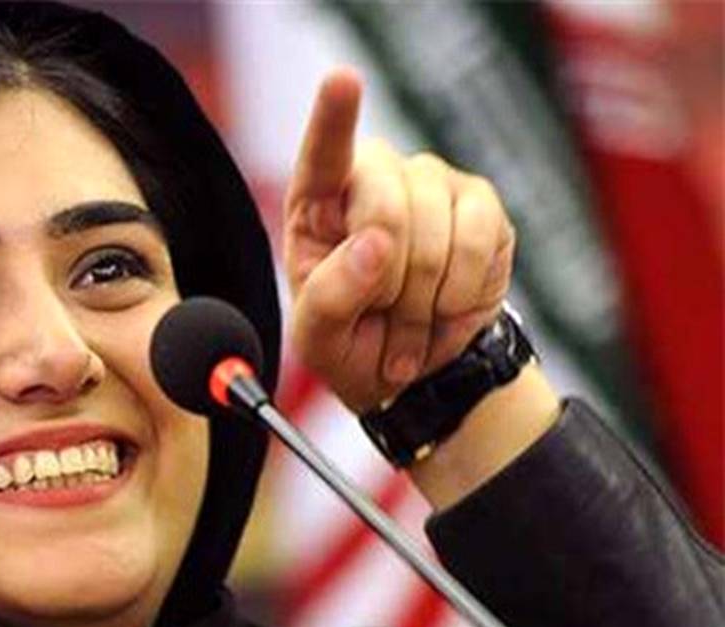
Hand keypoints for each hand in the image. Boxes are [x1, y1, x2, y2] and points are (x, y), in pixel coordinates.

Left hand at [283, 69, 514, 413]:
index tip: (343, 81)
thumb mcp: (318, 338)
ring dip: (423, 302)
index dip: (335, 117)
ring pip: (436, 232)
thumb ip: (330, 295)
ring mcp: (432, 184)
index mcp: (318, 203)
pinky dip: (461, 294)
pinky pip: (481, 243)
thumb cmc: (351, 344)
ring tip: (409, 327)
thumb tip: (375, 243)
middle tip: (381, 324)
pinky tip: (445, 310)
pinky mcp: (483, 206)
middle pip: (386, 209)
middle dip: (387, 287)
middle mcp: (376, 178)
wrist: (413, 371)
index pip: (324, 154)